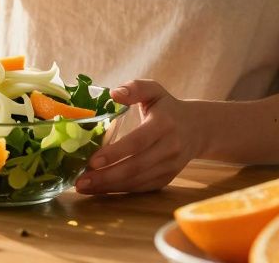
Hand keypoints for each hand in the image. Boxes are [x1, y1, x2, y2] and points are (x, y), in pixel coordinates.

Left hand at [75, 80, 197, 193]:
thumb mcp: (155, 91)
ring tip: (83, 186)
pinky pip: (140, 188)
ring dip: (108, 187)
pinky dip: (119, 191)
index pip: (137, 142)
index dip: (115, 153)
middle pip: (135, 167)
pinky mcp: (166, 179)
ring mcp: (169, 167)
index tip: (91, 161)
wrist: (198, 129)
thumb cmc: (168, 108)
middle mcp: (169, 148)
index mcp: (164, 124)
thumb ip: (135, 88)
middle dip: (106, 176)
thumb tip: (113, 93)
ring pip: (136, 181)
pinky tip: (99, 189)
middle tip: (80, 181)